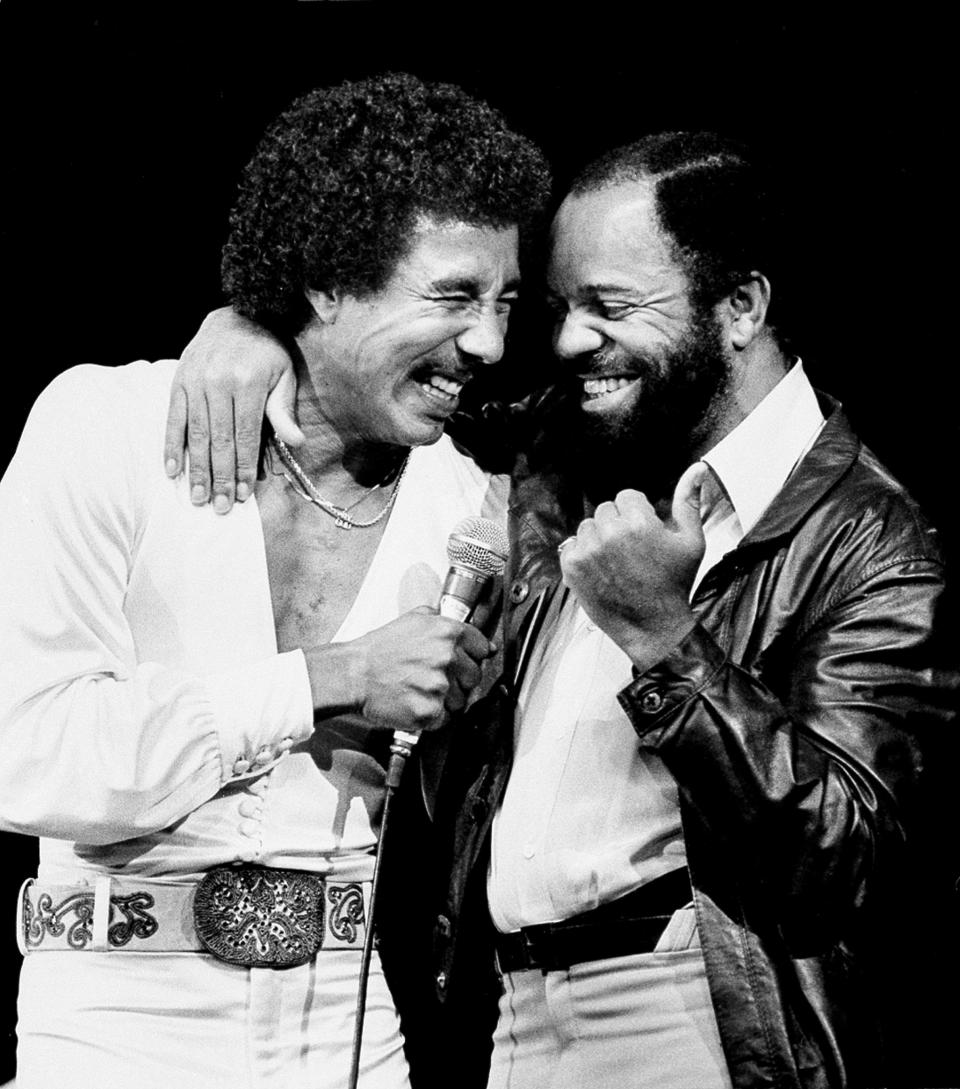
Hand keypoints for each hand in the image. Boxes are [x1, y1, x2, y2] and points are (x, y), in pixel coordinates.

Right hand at [163, 307, 303, 512]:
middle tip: (219, 507)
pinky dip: (172, 446)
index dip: (244, 468)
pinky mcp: (178, 381)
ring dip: (196, 469)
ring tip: (197, 497)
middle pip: (219, 440)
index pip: (245, 436)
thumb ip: (284, 409)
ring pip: (195, 434)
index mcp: (247, 383)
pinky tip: (172, 470)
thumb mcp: (284, 375)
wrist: (237, 315)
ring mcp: (194, 381)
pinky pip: (173, 418)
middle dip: (220, 477)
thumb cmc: (267, 351)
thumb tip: (296, 442)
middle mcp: (217, 382)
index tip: (242, 494)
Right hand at [307, 607, 495, 734]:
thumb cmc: (380, 648)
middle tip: (434, 678)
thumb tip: (474, 635)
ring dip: (446, 700)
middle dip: (459, 680)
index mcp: (447, 632)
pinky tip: (416, 702)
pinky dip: (433, 716)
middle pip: (474, 677)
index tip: (461, 662)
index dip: (472, 656)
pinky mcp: (430, 711)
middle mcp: (447, 657)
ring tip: (421, 691)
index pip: (482, 648)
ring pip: (461, 700)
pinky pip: (445, 718)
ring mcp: (439, 686)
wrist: (354, 673)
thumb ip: (443, 621)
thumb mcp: (413, 618)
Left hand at [559, 462, 707, 670]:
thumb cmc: (675, 585)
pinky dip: (583, 555)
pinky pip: (572, 546)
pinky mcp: (572, 568)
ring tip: (617, 562)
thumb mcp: (691, 541)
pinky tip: (602, 570)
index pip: (627, 496)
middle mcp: (611, 533)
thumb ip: (689, 501)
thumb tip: (696, 470)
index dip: (638, 514)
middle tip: (632, 551)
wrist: (654, 627)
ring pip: (588, 527)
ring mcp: (589, 551)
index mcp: (640, 522)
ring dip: (599, 539)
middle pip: (606, 510)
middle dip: (618, 525)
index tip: (644, 535)